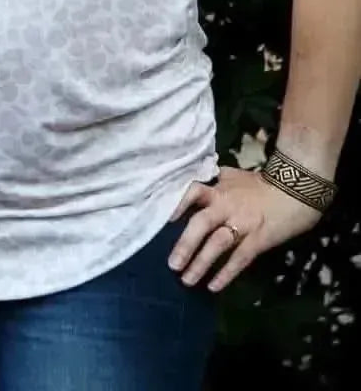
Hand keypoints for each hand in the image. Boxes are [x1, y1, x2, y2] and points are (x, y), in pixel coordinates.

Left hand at [167, 165, 321, 292]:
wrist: (296, 189)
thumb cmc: (262, 184)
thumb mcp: (234, 176)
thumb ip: (216, 181)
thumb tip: (198, 183)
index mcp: (219, 189)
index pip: (193, 192)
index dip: (178, 205)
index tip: (167, 221)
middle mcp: (226, 206)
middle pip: (201, 223)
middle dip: (185, 244)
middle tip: (172, 265)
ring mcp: (243, 223)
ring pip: (217, 244)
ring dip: (201, 263)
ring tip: (187, 280)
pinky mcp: (259, 239)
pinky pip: (239, 259)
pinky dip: (226, 273)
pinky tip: (213, 286)